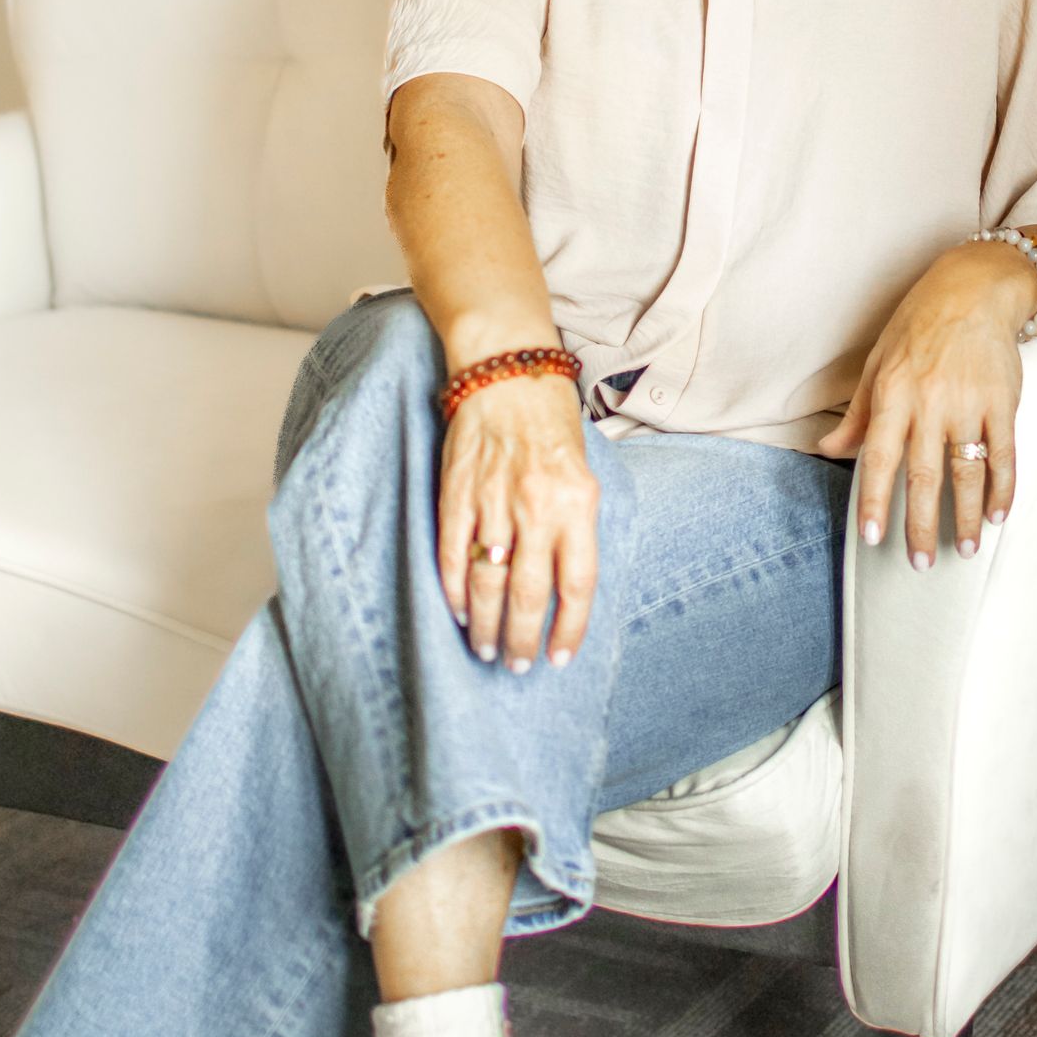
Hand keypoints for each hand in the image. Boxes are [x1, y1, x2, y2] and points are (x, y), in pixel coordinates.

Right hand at [437, 375, 599, 670]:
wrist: (506, 369)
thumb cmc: (551, 421)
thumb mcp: (583, 473)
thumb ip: (575, 527)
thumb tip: (566, 587)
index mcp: (577, 504)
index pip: (577, 584)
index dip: (569, 629)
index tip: (559, 658)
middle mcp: (536, 507)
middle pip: (530, 594)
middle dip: (524, 639)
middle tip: (518, 667)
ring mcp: (493, 502)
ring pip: (489, 582)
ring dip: (488, 624)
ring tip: (488, 651)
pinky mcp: (456, 493)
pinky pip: (452, 553)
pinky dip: (454, 590)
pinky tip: (460, 613)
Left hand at [813, 247, 1025, 566]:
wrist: (973, 289)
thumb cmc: (918, 327)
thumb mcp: (876, 365)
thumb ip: (857, 415)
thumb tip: (826, 449)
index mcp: (892, 396)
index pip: (878, 458)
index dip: (875, 501)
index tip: (873, 537)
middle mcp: (929, 403)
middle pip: (924, 475)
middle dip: (922, 524)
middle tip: (921, 562)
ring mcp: (968, 403)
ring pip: (968, 471)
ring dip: (967, 515)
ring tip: (967, 547)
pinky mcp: (1002, 401)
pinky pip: (1004, 453)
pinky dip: (1003, 487)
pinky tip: (998, 514)